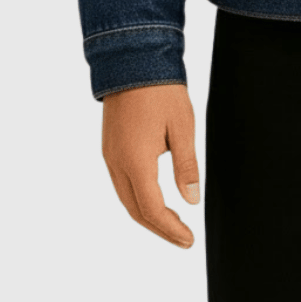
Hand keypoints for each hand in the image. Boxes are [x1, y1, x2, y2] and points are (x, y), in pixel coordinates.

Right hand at [101, 82, 199, 247]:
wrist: (133, 60)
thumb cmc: (162, 91)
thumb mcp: (182, 127)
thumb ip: (186, 165)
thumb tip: (191, 200)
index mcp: (136, 161)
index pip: (152, 209)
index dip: (170, 229)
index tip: (189, 240)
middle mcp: (116, 163)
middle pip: (135, 210)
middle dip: (159, 228)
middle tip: (183, 238)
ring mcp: (109, 155)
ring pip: (126, 198)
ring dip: (147, 215)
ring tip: (172, 223)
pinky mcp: (110, 147)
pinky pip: (121, 183)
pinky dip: (138, 198)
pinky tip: (154, 197)